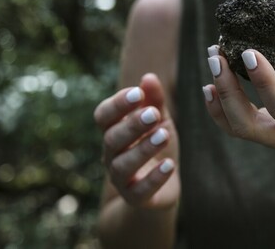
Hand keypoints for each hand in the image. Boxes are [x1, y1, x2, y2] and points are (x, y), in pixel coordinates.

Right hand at [94, 73, 179, 208]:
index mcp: (113, 131)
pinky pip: (140, 191)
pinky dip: (154, 178)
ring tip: (164, 135)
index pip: (104, 115)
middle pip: (112, 138)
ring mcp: (121, 178)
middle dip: (132, 125)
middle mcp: (111, 154)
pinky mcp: (135, 197)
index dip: (118, 104)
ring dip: (143, 149)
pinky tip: (170, 165)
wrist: (162, 186)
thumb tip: (149, 76)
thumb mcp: (160, 120)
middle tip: (153, 114)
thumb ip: (155, 100)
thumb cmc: (156, 144)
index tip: (138, 93)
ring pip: (123, 165)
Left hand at [203, 27, 274, 160]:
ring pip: (236, 128)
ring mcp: (273, 141)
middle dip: (226, 90)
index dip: (264, 81)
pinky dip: (218, 109)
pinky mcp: (263, 136)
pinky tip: (210, 86)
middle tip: (217, 55)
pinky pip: (234, 128)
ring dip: (218, 95)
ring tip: (213, 60)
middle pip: (246, 124)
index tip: (249, 51)